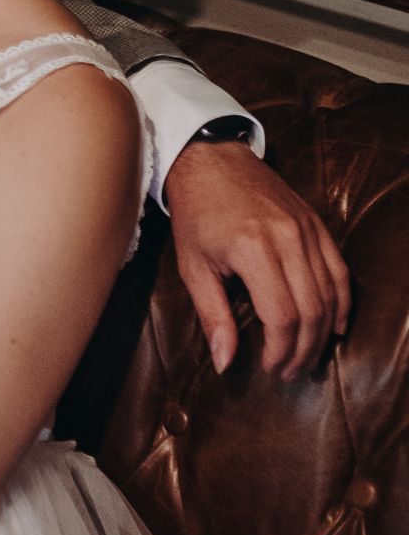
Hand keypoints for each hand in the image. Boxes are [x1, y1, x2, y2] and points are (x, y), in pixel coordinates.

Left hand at [162, 138, 350, 379]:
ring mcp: (307, 230)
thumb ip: (213, 317)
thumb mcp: (193, 267)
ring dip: (323, 333)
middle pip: (312, 310)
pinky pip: (339, 270)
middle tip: (291, 373)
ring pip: (331, 294)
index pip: (281, 316)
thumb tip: (225, 363)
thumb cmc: (196, 215)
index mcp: (253, 249)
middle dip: (304, 349)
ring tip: (308, 357)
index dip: (280, 351)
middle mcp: (287, 239)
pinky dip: (341, 302)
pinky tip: (334, 328)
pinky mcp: (316, 224)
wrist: (211, 161)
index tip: (270, 369)